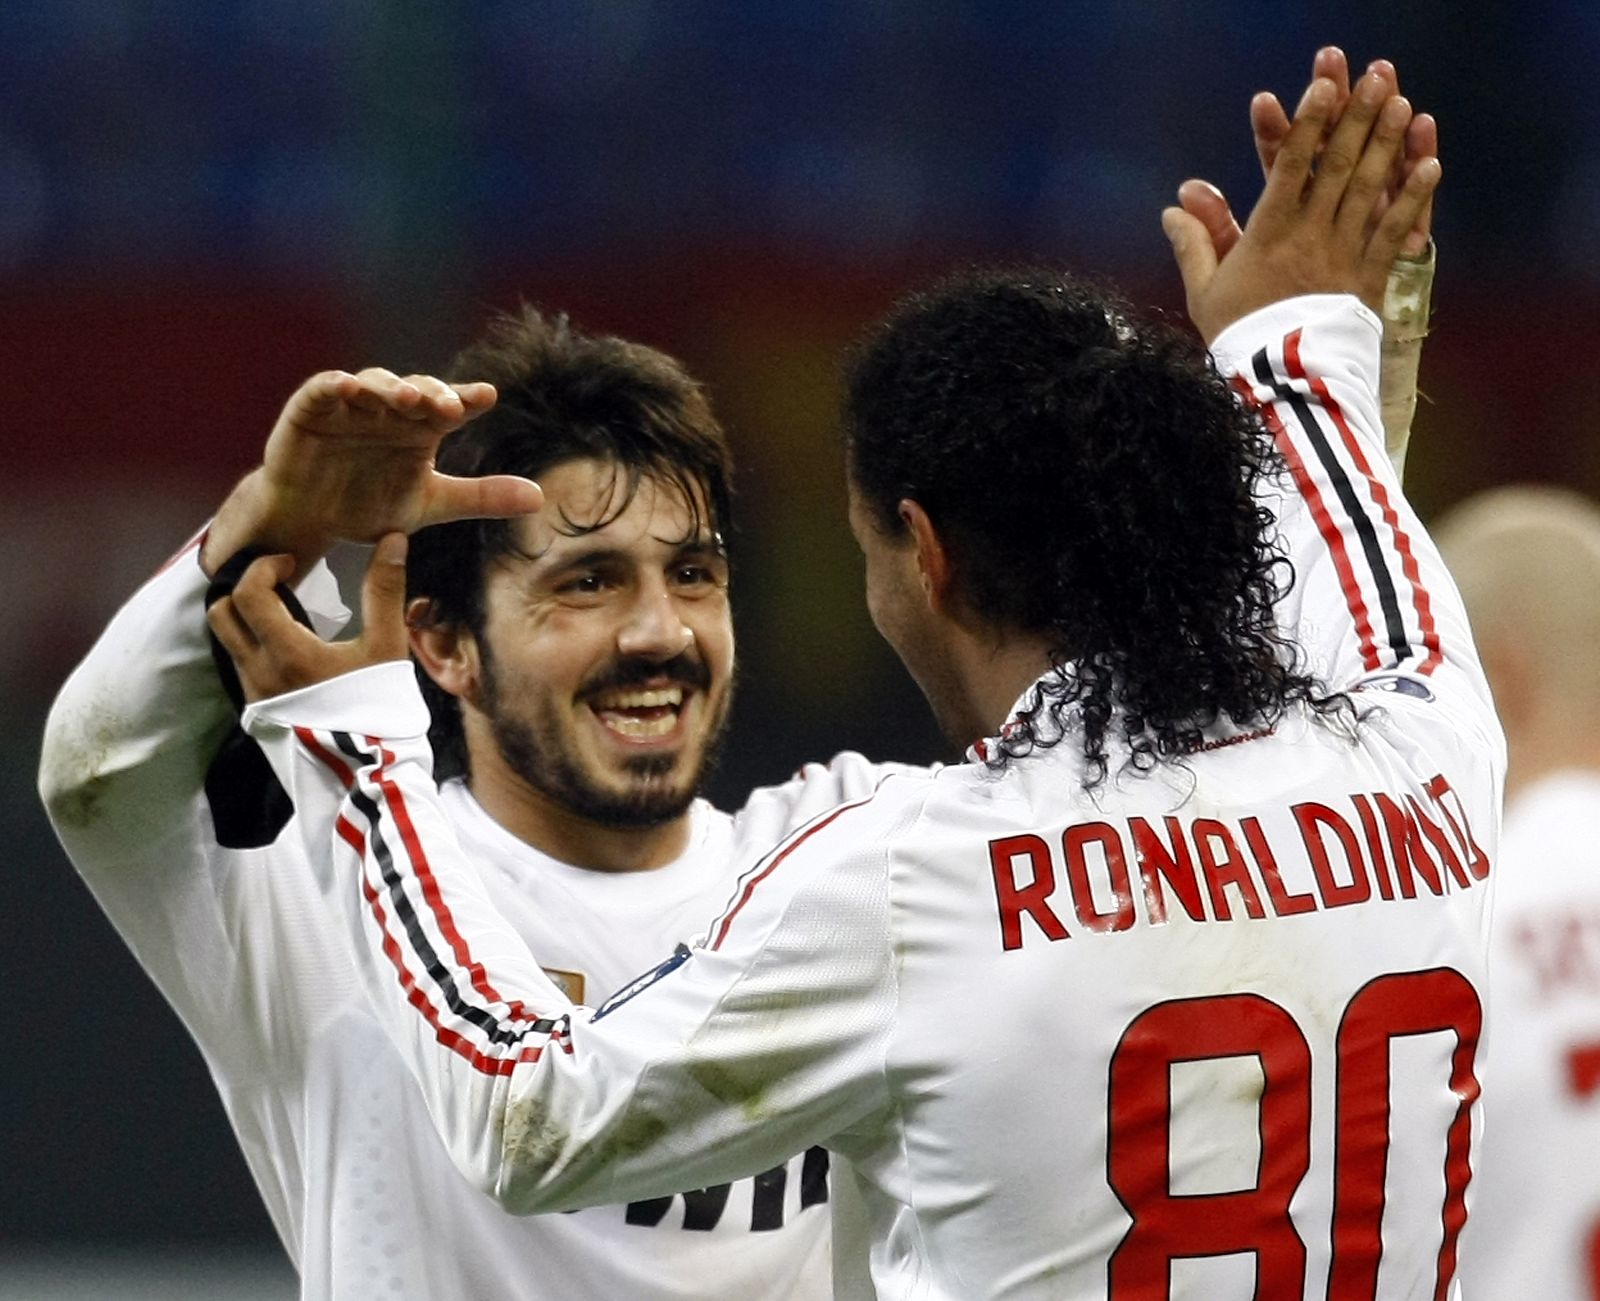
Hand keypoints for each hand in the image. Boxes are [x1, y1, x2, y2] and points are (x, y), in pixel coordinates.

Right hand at [201, 369, 542, 579]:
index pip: (451, 405)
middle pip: (416, 389)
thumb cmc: (369, 507)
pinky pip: (323, 389)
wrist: (312, 523)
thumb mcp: (430, 505)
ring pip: (374, 383)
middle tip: (450, 407)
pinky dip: (335, 385)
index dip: (468, 398)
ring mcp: (350, 405)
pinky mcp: (311, 408)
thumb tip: (539, 498)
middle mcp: (389, 409)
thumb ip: (480, 498)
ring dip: (391, 387)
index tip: (488, 397)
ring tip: (408, 398)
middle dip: (433, 393)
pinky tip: (348, 387)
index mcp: (420, 427)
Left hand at [208, 532, 415, 702]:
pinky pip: (240, 667)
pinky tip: (288, 648)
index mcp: (287, 653)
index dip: (265, 566)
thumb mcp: (388, 648)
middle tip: (279, 582)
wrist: (369, 776)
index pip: (249, 592)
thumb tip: (392, 539)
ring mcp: (254, 696)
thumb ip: (384, 592)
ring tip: (285, 612)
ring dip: (246, 617)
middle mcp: (258, 673)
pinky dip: (254, 645)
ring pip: (228, 642)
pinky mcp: (258, 714)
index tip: (292, 563)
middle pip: (221, 614)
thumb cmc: (380, 710)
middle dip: (244, 588)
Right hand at [1162, 71, 1440, 341]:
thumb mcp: (1204, 292)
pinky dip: (1413, 198)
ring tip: (1403, 104)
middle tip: (1376, 78)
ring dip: (1388, 144)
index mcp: (1268, 235)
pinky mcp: (1368, 277)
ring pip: (1369, 190)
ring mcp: (1344, 255)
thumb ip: (1194, 244)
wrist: (1282, 385)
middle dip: (1358, 119)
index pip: (1288, 169)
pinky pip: (1394, 231)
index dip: (1306, 126)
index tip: (1321, 89)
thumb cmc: (1239, 337)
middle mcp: (1311, 236)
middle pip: (1337, 168)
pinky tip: (1431, 166)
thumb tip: (1175, 205)